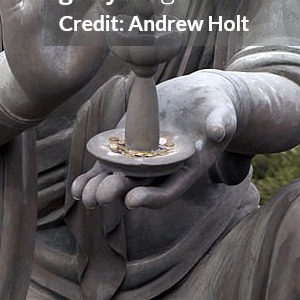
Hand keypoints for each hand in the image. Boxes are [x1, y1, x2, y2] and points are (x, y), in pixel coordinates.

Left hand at [72, 70, 240, 208]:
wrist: (202, 99)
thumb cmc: (217, 109)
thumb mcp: (223, 114)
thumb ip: (221, 123)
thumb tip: (219, 130)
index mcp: (186, 171)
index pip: (167, 191)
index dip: (150, 197)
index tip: (132, 200)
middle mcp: (163, 171)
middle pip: (139, 187)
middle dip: (118, 192)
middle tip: (99, 197)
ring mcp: (144, 160)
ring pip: (120, 180)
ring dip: (100, 189)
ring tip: (83, 195)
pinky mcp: (130, 145)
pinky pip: (110, 164)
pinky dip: (94, 175)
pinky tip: (77, 187)